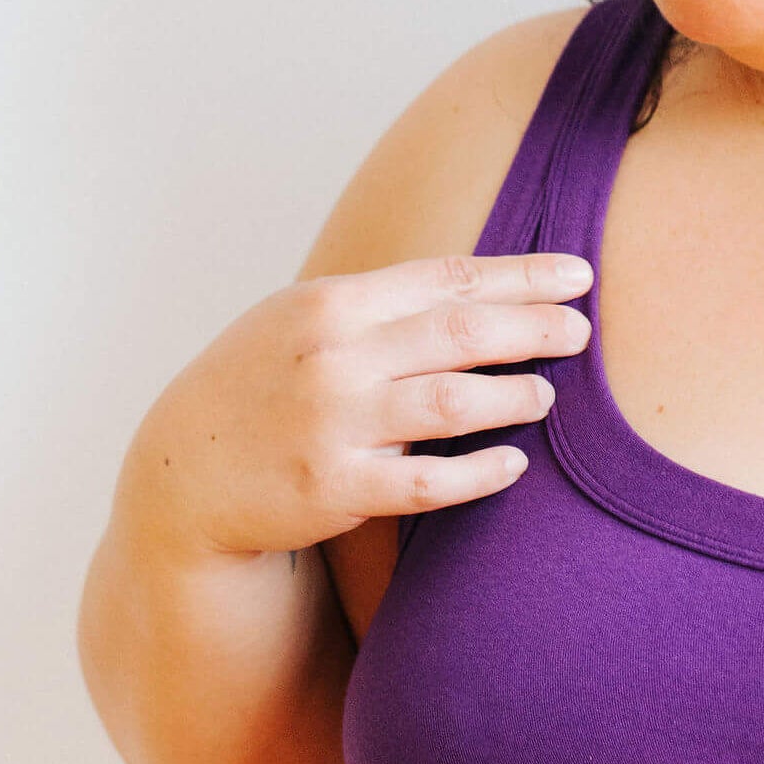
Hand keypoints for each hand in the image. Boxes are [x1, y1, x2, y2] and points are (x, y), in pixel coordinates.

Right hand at [132, 252, 593, 556]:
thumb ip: (380, 305)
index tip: (579, 275)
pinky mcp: (334, 489)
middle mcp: (332, 358)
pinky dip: (478, 473)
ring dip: (513, 396)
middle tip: (581, 333)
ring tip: (546, 397)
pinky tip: (513, 464)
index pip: (447, 278)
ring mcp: (332, 424)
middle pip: (460, 332)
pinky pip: (426, 481)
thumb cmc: (260, 387)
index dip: (522, 276)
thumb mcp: (301, 323)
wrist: (182, 474)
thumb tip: (482, 287)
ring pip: (452, 402)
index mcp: (330, 305)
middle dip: (533, 329)